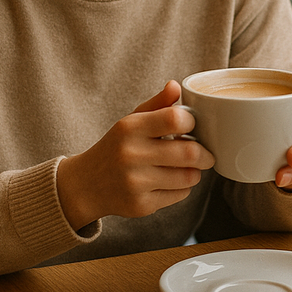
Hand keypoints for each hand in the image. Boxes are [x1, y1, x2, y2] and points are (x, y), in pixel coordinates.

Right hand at [55, 81, 214, 230]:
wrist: (86, 185)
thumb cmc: (116, 147)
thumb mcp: (131, 121)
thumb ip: (157, 104)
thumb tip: (176, 86)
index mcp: (129, 128)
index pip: (175, 119)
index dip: (191, 122)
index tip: (191, 127)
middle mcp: (131, 155)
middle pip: (189, 153)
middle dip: (205, 154)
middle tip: (206, 154)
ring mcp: (135, 182)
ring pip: (189, 177)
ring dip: (195, 172)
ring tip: (187, 168)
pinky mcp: (141, 205)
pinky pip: (180, 195)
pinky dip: (183, 188)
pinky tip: (171, 182)